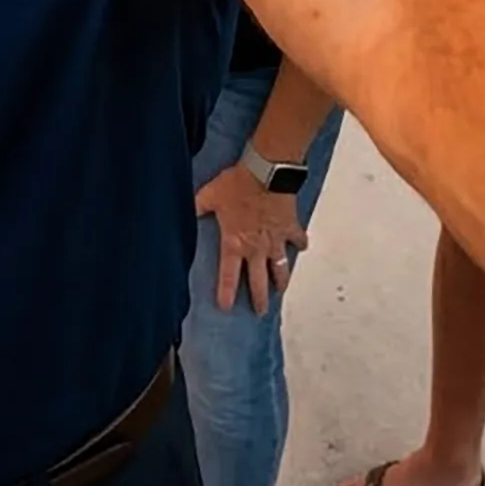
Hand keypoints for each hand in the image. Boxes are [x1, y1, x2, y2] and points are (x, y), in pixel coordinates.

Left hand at [194, 160, 307, 313]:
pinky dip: (300, 244)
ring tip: (281, 289)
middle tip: (260, 312)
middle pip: (259, 282)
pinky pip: (298, 241)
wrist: (266, 173)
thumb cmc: (237, 185)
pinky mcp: (291, 229)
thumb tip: (183, 211)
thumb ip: (197, 206)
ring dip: (281, 280)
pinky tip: (301, 247)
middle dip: (259, 299)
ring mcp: (276, 241)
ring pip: (281, 269)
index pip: (228, 276)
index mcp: (235, 244)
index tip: (226, 307)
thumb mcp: (210, 194)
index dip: (226, 293)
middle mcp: (256, 249)